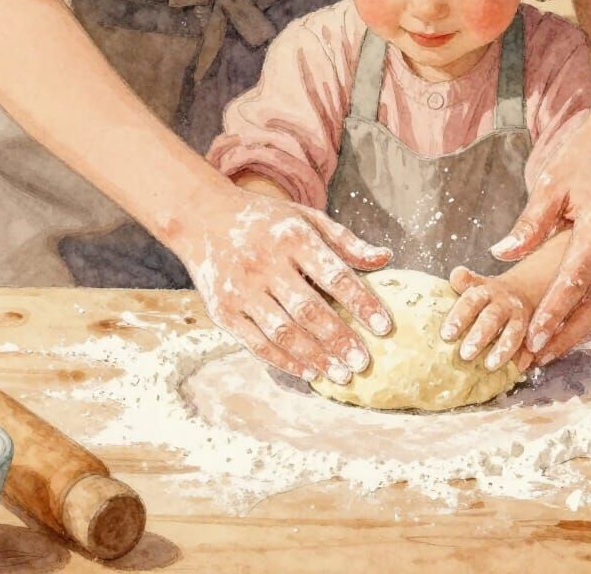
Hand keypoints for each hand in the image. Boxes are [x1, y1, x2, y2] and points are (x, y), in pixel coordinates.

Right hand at [176, 186, 392, 383]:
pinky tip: (309, 372)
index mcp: (292, 237)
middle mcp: (266, 263)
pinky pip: (257, 343)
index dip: (362, 303)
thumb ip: (346, 241)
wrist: (204, 217)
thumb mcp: (307, 218)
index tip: (384, 327)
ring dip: (315, 357)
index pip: (334, 275)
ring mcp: (241, 288)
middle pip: (309, 310)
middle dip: (339, 339)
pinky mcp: (223, 310)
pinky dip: (284, 361)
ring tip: (342, 374)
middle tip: (364, 363)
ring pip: (283, 332)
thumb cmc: (266, 221)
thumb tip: (386, 258)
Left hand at [439, 267, 535, 372]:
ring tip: (490, 365)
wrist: (522, 295)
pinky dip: (526, 355)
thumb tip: (456, 275)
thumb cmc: (489, 296)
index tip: (447, 334)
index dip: (460, 316)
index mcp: (486, 291)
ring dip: (503, 348)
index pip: (471, 301)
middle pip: (492, 318)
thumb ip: (464, 281)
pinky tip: (519, 366)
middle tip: (465, 353)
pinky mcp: (533, 331)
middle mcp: (504, 303)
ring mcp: (520, 317)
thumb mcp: (477, 284)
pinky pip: (531, 343)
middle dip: (480, 335)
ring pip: (514, 331)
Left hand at [490, 91, 590, 365]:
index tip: (531, 338)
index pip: (574, 283)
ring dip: (587, 330)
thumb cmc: (589, 155)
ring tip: (555, 346)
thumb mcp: (551, 182)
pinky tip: (581, 321)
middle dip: (569, 335)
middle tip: (540, 355)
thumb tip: (501, 253)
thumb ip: (529, 223)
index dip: (552, 315)